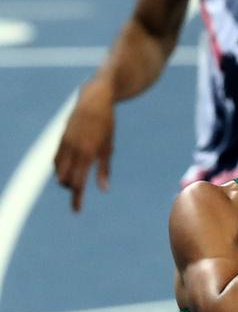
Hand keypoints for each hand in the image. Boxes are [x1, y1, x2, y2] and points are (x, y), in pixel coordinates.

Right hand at [54, 80, 114, 211]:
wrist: (94, 100)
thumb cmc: (106, 125)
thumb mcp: (108, 147)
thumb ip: (104, 169)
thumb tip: (103, 189)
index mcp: (87, 152)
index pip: (78, 182)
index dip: (76, 198)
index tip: (76, 210)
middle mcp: (73, 149)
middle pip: (65, 179)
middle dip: (71, 189)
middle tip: (78, 195)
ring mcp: (64, 142)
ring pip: (58, 170)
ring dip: (65, 179)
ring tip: (75, 182)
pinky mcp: (61, 138)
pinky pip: (56, 159)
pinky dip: (61, 168)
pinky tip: (68, 171)